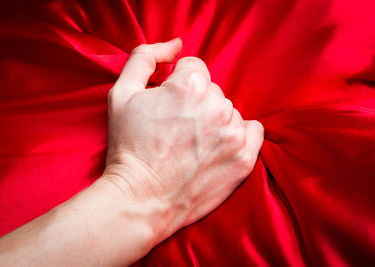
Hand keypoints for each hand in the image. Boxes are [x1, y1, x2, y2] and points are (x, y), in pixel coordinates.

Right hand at [103, 38, 263, 239]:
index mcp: (191, 85)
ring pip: (229, 111)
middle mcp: (218, 105)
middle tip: (176, 129)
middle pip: (212, 90)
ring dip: (214, 120)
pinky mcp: (244, 158)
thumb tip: (175, 44)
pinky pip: (253, 131)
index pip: (194, 68)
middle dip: (195, 103)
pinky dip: (239, 135)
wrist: (141, 199)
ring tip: (192, 144)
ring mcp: (234, 133)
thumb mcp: (122, 93)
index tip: (167, 108)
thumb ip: (146, 57)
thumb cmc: (129, 146)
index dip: (176, 86)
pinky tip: (217, 146)